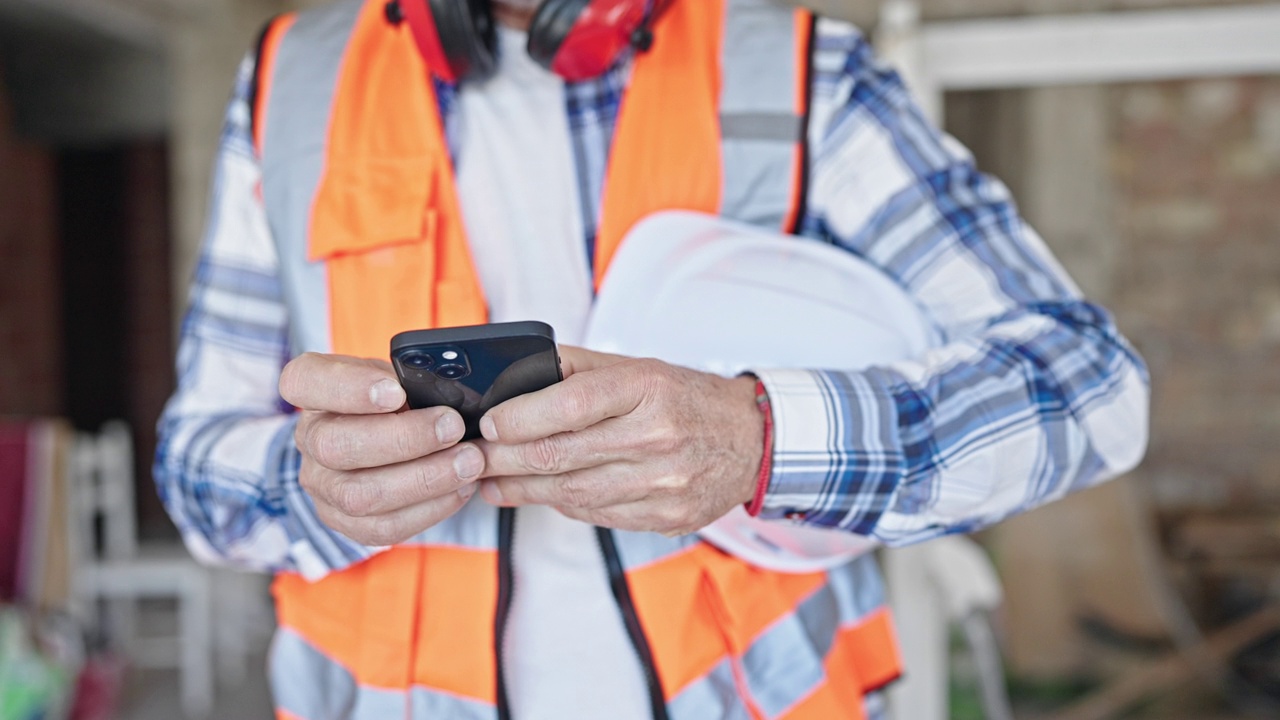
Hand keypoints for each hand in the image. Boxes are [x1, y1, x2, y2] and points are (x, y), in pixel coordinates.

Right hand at [279, 353, 483, 545]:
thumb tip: (448, 392)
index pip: (304, 381)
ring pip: (359, 495)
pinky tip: (459, 488)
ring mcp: (322, 486)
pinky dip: (429, 509)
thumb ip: (411, 379)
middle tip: (452, 427)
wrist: (381, 442)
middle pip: (335, 446)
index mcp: (313, 390)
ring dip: (424, 479)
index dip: (348, 387)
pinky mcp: (345, 521)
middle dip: (403, 439)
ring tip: (468, 462)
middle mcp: (309, 439)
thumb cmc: (393, 403)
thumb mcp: (397, 377)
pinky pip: (383, 526)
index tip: (396, 390)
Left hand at [477, 347, 763, 535]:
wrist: (750, 441)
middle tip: (474, 458)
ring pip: (573, 493)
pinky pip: (596, 515)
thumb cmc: (685, 398)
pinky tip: (540, 494)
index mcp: (648, 388)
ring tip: (493, 481)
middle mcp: (658, 437)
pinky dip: (562, 504)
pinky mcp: (665, 516)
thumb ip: (576, 368)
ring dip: (523, 489)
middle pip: (562, 455)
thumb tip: (511, 375)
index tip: (489, 424)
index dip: (519, 418)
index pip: (570, 405)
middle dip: (505, 459)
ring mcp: (664, 483)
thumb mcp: (638, 367)